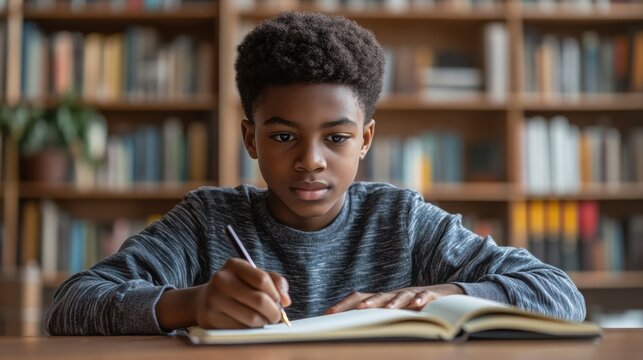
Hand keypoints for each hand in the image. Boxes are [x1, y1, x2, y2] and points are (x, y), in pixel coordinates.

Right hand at [194, 258, 290, 328]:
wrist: (204, 300)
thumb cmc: (237, 288)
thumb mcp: (254, 277)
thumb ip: (275, 282)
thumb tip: (286, 300)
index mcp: (234, 265)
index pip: (262, 279)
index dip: (276, 293)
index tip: (279, 301)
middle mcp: (221, 279)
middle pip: (259, 300)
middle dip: (274, 311)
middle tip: (276, 316)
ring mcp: (214, 299)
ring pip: (252, 318)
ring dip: (263, 322)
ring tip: (261, 319)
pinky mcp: (210, 318)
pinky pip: (240, 329)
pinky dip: (249, 330)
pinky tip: (247, 324)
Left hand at [325, 284, 463, 313]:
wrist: (442, 295)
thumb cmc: (410, 307)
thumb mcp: (390, 314)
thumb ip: (372, 320)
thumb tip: (348, 330)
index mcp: (381, 299)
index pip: (358, 298)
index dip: (344, 304)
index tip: (329, 314)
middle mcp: (393, 295)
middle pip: (376, 296)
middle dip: (366, 303)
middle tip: (357, 310)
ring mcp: (410, 294)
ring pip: (400, 296)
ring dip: (393, 302)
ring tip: (386, 308)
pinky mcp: (429, 296)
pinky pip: (424, 296)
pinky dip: (420, 299)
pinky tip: (417, 305)